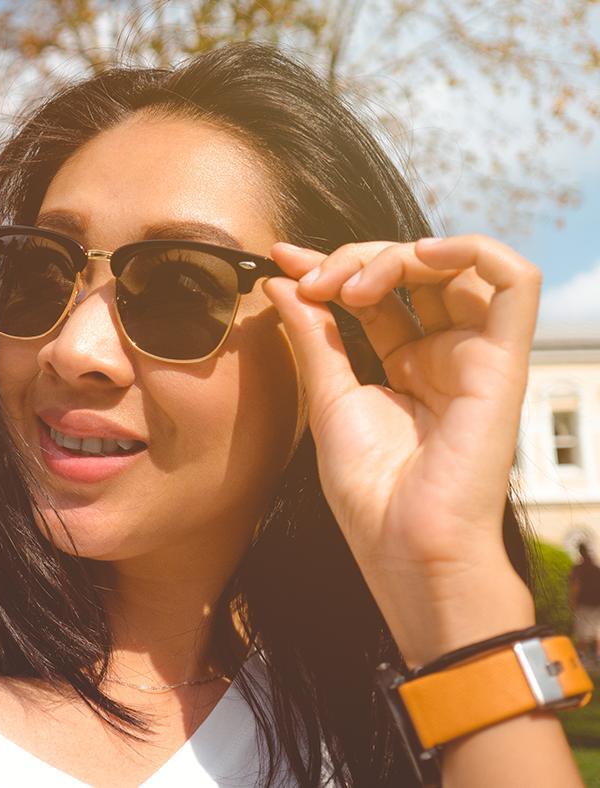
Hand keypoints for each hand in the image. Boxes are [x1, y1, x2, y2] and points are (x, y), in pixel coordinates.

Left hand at [261, 234, 540, 663]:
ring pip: (457, 264)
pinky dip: (472, 250)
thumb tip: (282, 281)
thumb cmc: (370, 491)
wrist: (403, 545)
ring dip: (398, 253)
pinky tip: (420, 254)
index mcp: (406, 364)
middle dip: (357, 258)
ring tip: (351, 285)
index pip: (375, 291)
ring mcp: (475, 354)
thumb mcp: (326, 397)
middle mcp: (444, 354)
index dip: (331, 265)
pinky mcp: (503, 360)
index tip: (281, 259)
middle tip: (314, 283)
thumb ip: (312, 335)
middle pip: (413, 270)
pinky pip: (515, 282)